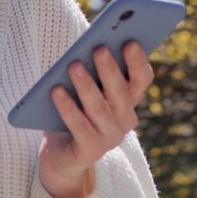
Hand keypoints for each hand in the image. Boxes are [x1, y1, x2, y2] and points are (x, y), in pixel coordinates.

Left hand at [37, 41, 154, 197]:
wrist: (61, 155)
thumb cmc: (74, 111)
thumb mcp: (85, 89)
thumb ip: (90, 71)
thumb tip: (84, 47)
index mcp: (128, 100)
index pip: (141, 80)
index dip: (138, 62)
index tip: (130, 42)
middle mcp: (125, 120)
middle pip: (120, 93)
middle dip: (109, 70)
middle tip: (99, 48)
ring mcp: (110, 138)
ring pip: (99, 109)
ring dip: (86, 86)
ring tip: (73, 66)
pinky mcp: (91, 152)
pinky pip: (79, 126)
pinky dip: (67, 108)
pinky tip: (55, 91)